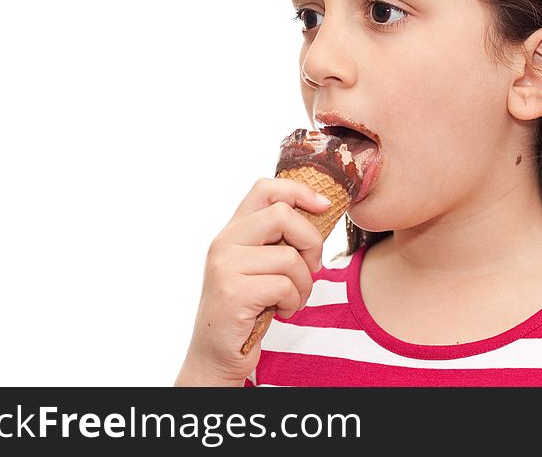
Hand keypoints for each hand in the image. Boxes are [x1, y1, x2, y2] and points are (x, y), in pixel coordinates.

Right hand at [174, 177, 330, 385]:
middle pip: (283, 215)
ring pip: (290, 257)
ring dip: (304, 284)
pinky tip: (282, 312)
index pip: (266, 188)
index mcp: (234, 230)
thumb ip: (279, 239)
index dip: (300, 191)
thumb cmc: (249, 307)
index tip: (324, 206)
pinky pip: (284, 286)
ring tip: (293, 299)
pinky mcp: (232, 293)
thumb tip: (320, 211)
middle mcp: (224, 242)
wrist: (217, 353)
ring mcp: (225, 266)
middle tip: (312, 267)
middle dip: (311, 242)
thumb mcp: (262, 265)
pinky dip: (294, 302)